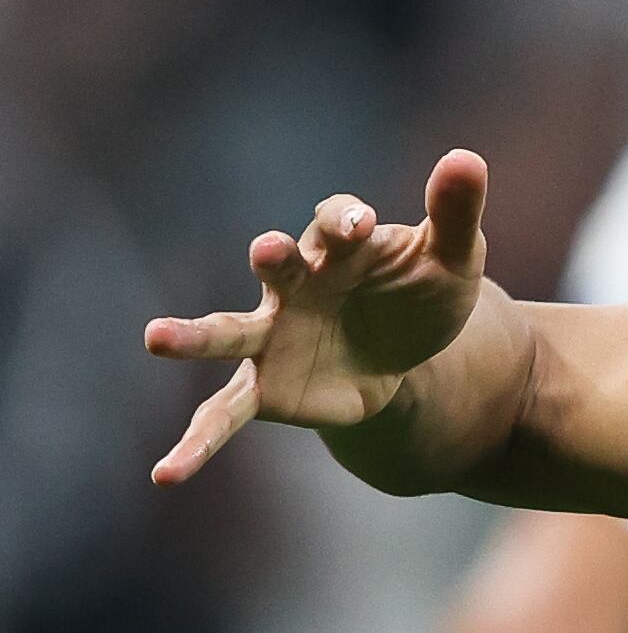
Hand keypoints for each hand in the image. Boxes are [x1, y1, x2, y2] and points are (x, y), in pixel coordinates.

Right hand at [145, 149, 490, 484]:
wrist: (416, 358)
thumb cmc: (424, 293)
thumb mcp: (453, 259)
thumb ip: (455, 212)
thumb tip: (467, 157)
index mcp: (340, 246)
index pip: (336, 224)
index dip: (346, 223)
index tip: (360, 226)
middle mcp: (295, 284)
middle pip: (277, 266)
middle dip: (272, 259)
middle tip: (265, 249)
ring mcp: (274, 336)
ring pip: (227, 332)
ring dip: (194, 335)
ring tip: (154, 338)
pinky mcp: (268, 386)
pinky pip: (226, 415)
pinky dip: (198, 444)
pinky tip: (166, 474)